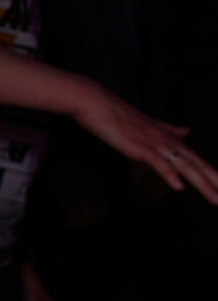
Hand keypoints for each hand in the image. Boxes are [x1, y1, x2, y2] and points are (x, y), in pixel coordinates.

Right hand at [70, 81, 217, 202]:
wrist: (94, 101)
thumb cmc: (115, 113)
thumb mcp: (147, 123)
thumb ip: (168, 130)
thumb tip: (186, 131)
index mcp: (168, 137)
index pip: (195, 158)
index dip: (211, 172)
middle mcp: (166, 140)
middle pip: (196, 164)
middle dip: (214, 181)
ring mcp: (153, 143)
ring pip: (184, 165)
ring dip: (202, 184)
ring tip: (215, 199)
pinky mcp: (138, 146)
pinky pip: (157, 162)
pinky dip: (169, 174)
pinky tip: (178, 187)